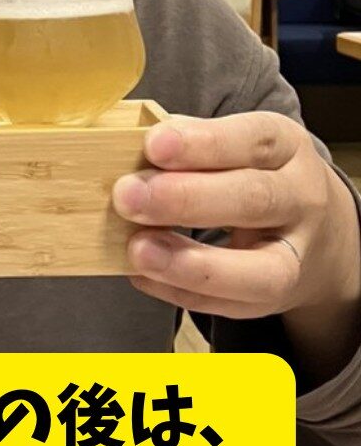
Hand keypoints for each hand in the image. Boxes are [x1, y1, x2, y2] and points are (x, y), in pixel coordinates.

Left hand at [113, 112, 360, 325]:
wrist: (317, 230)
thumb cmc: (254, 173)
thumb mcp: (237, 143)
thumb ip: (192, 142)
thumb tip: (134, 147)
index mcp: (286, 147)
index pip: (252, 140)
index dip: (203, 143)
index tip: (153, 145)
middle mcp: (302, 199)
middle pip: (254, 199)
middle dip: (186, 199)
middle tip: (127, 197)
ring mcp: (298, 254)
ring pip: (259, 270)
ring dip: (190, 263)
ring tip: (138, 250)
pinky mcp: (279, 298)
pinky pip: (234, 305)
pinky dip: (183, 292)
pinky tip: (144, 275)